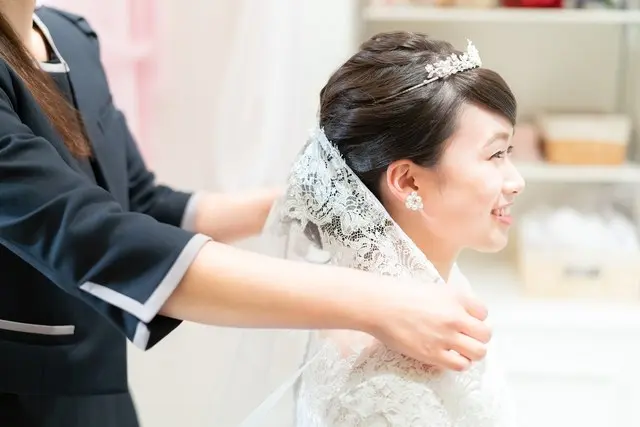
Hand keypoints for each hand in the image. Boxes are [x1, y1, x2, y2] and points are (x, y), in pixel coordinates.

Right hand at [365, 281, 491, 370]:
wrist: (379, 305)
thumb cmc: (400, 294)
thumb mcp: (433, 289)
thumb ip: (451, 301)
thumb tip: (462, 314)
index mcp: (455, 297)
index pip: (483, 312)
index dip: (475, 318)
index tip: (465, 321)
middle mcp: (455, 317)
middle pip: (485, 334)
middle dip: (478, 337)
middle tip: (465, 338)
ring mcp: (445, 336)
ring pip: (478, 352)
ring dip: (471, 353)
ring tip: (459, 350)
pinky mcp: (433, 354)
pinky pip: (460, 365)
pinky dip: (458, 363)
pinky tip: (448, 357)